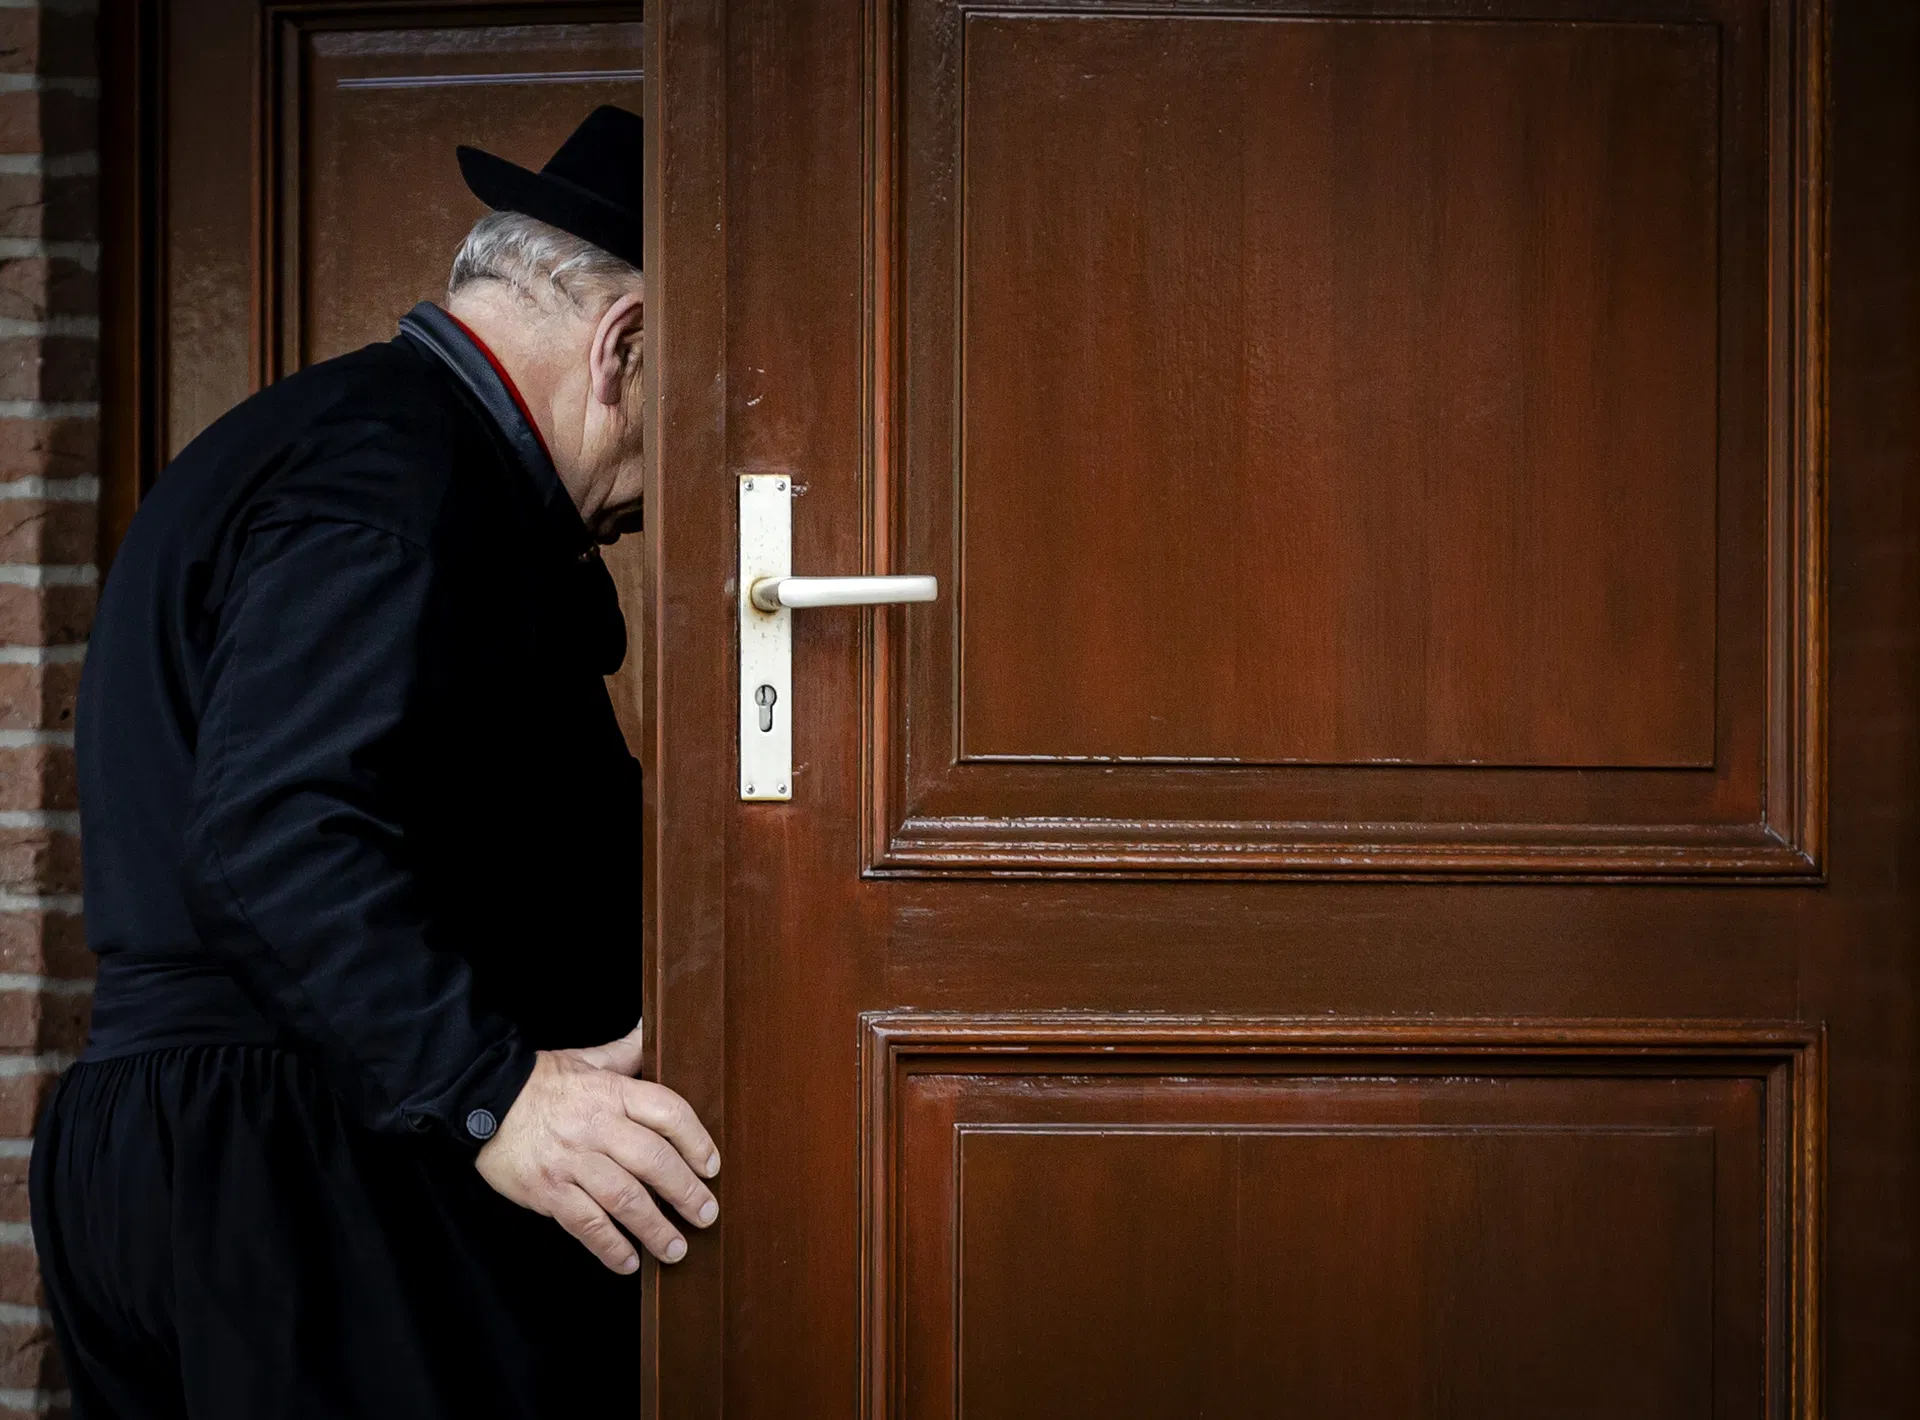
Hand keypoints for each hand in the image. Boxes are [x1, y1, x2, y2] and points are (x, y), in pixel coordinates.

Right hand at [475, 1023, 719, 1272]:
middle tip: (707, 1215)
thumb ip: (626, 1052)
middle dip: (686, 1193)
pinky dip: (610, 1247)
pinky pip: (585, 1224)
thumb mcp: (586, 1059)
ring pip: (624, 1199)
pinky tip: (628, 1261)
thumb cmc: (539, 1081)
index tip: (712, 1167)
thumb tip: (653, 1028)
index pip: (668, 1112)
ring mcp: (571, 1161)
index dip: (697, 1141)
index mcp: (611, 1092)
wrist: (478, 1098)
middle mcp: (596, 1126)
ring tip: (676, 1250)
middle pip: (653, 1161)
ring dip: (655, 1229)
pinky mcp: (547, 1191)